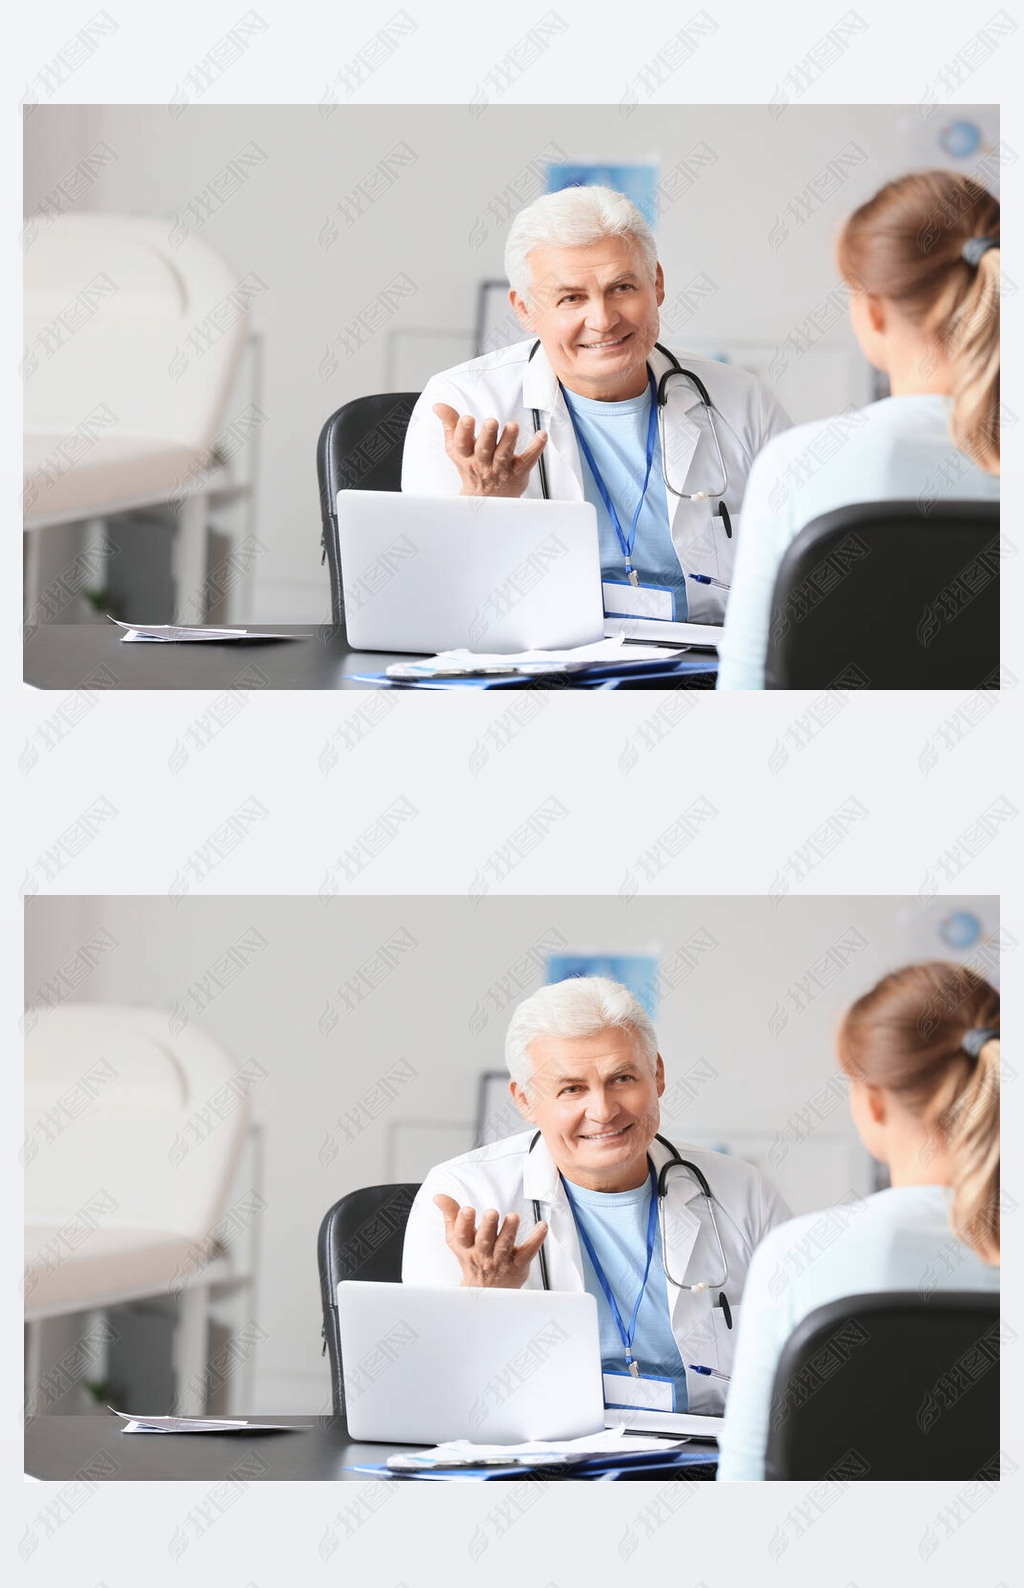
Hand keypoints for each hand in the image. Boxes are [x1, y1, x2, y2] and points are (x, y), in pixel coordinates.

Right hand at [433, 403, 546, 497]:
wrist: (487, 500)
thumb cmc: (472, 468)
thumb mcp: (457, 449)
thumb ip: (450, 424)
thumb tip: (438, 405)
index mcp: (466, 456)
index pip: (461, 444)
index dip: (463, 432)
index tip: (466, 419)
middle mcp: (483, 464)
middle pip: (484, 449)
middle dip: (487, 435)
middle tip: (491, 422)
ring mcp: (501, 469)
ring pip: (505, 454)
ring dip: (509, 439)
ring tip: (512, 426)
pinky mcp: (518, 472)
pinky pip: (528, 459)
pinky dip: (536, 447)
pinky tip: (541, 435)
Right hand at [433, 1194, 547, 1287]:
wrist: (487, 1291)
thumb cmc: (472, 1259)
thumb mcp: (457, 1239)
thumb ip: (450, 1215)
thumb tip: (439, 1196)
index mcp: (466, 1247)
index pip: (462, 1234)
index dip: (464, 1222)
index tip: (467, 1210)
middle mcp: (483, 1254)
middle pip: (485, 1240)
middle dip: (488, 1226)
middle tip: (491, 1213)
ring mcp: (501, 1260)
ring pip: (505, 1245)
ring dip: (510, 1230)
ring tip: (513, 1217)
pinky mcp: (519, 1264)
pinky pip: (528, 1251)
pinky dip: (536, 1239)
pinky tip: (542, 1227)